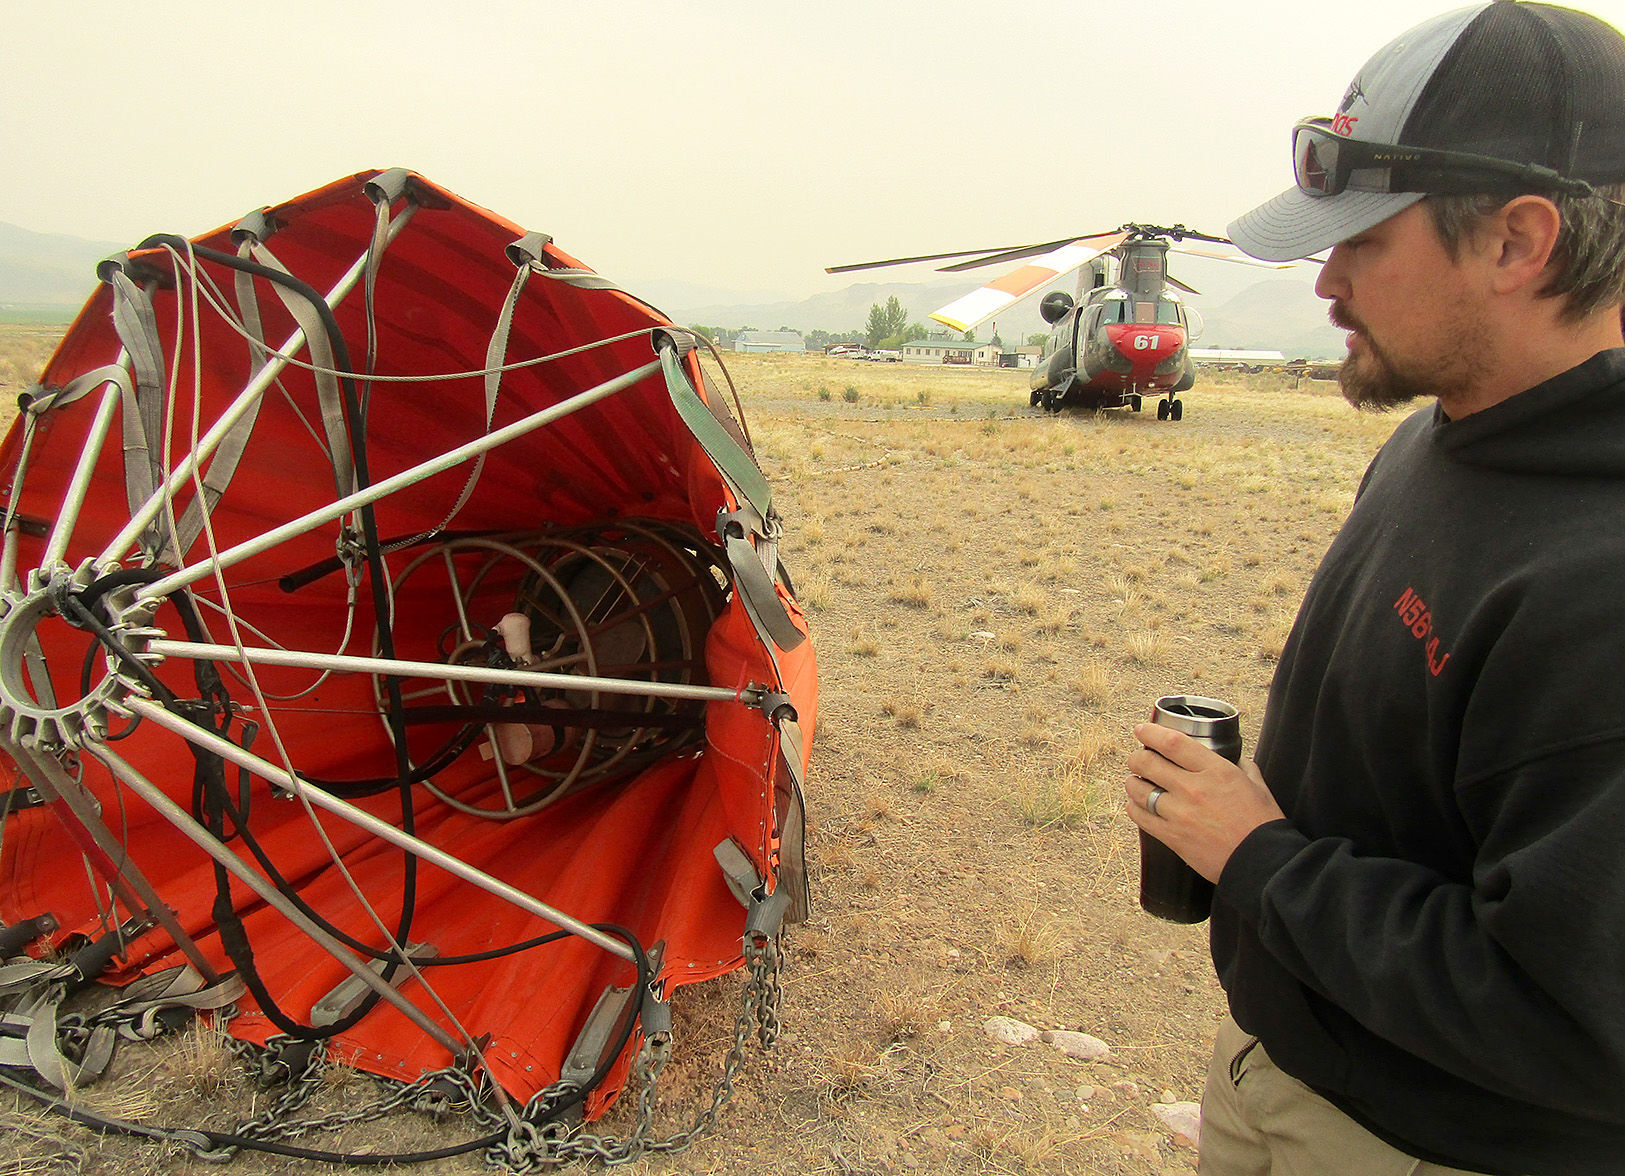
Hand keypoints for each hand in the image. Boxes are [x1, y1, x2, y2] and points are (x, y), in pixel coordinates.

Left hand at [1124, 723, 1285, 882]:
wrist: (1261, 863)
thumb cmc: (1262, 824)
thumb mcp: (1256, 785)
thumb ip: (1240, 767)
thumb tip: (1232, 759)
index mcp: (1216, 770)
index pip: (1172, 743)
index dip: (1151, 733)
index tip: (1142, 730)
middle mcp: (1193, 788)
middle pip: (1147, 763)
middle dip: (1137, 758)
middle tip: (1137, 759)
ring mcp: (1179, 813)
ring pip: (1138, 789)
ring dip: (1133, 782)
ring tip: (1135, 782)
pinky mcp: (1172, 837)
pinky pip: (1140, 817)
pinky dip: (1134, 807)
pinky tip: (1138, 805)